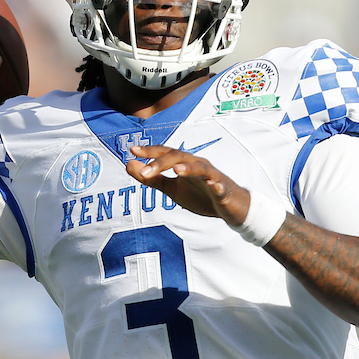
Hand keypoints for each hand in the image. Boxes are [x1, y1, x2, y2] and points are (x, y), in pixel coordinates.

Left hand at [125, 144, 250, 225]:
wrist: (229, 207)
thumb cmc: (200, 194)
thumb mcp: (172, 188)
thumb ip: (151, 178)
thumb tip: (129, 163)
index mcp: (185, 163)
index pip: (166, 153)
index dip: (150, 151)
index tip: (132, 150)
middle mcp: (198, 165)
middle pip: (179, 157)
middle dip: (162, 163)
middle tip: (145, 172)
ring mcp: (212, 176)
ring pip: (200, 168)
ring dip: (189, 168)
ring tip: (177, 170)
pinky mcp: (224, 190)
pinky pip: (220, 186)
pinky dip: (217, 185)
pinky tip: (213, 186)